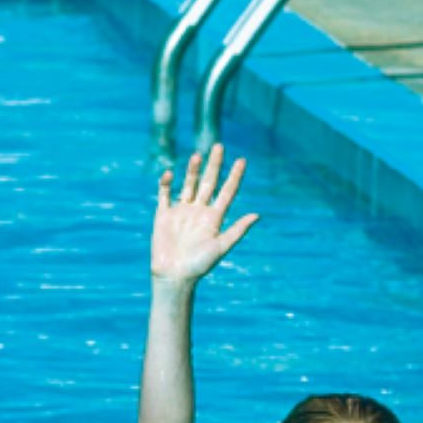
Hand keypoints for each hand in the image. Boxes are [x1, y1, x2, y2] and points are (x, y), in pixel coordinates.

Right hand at [152, 145, 258, 285]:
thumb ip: (237, 230)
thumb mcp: (221, 246)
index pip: (227, 192)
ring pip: (188, 185)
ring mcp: (181, 211)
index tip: (242, 160)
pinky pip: (164, 195)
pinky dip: (166, 184)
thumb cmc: (200, 265)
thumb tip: (258, 215)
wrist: (174, 275)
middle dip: (214, 165)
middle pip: (208, 182)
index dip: (234, 176)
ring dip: (192, 170)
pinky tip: (170, 174)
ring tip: (197, 155)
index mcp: (214, 218)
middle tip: (219, 146)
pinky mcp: (163, 215)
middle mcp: (199, 211)